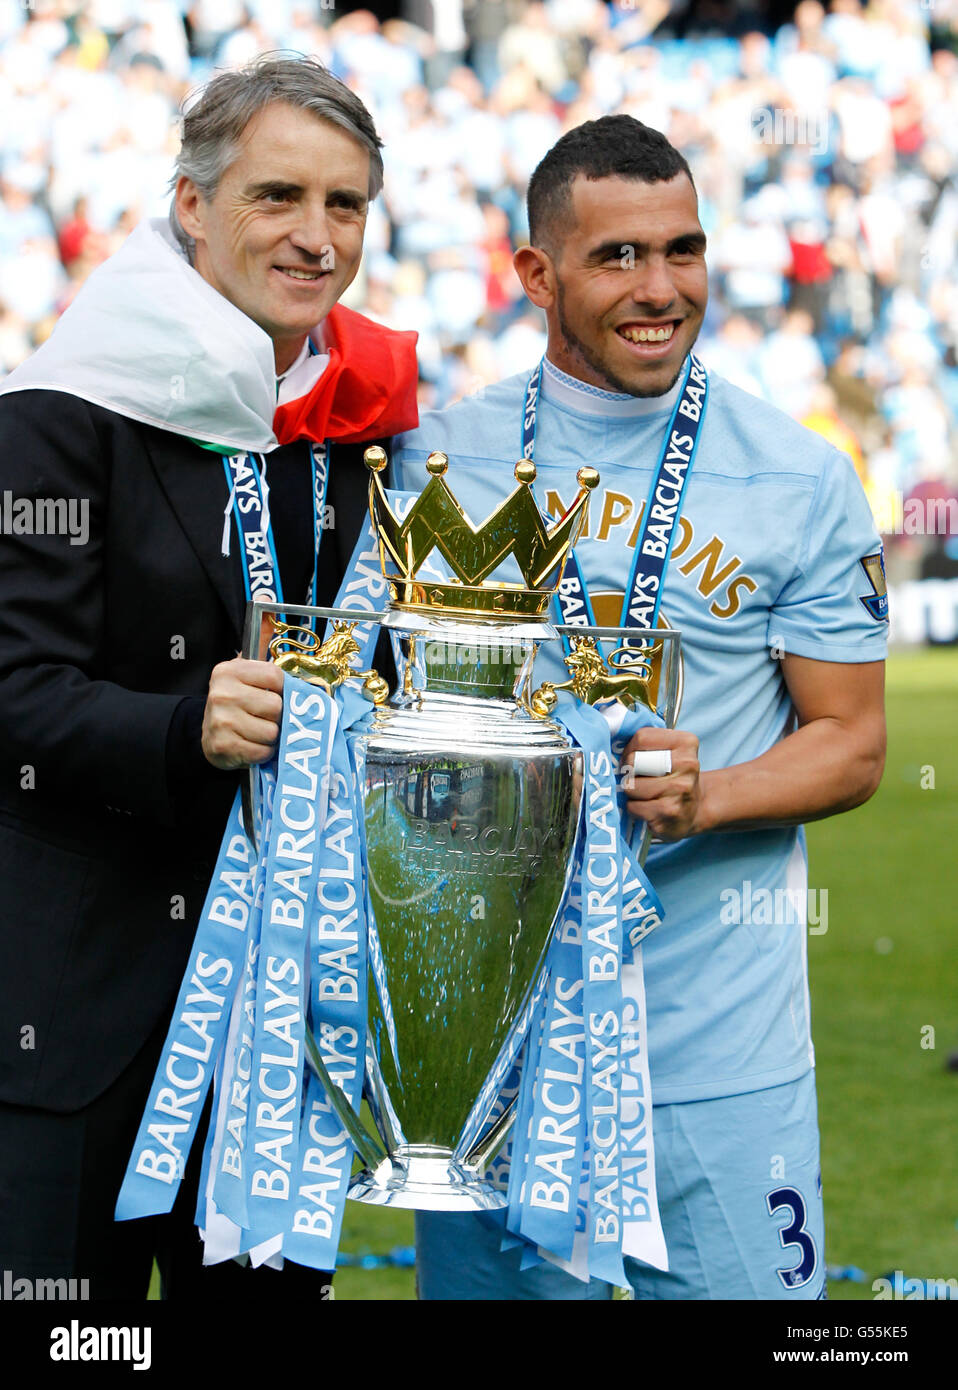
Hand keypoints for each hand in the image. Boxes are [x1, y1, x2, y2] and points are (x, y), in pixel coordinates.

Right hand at [201, 658, 284, 769]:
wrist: (210, 735)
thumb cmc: (236, 706)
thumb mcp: (246, 680)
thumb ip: (269, 676)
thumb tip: (302, 687)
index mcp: (228, 671)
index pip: (274, 676)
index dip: (283, 689)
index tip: (276, 695)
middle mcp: (221, 694)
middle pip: (275, 706)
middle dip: (277, 716)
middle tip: (266, 718)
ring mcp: (220, 721)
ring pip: (272, 732)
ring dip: (271, 737)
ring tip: (259, 733)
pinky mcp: (223, 746)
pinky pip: (262, 752)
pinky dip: (263, 753)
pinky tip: (253, 746)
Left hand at [622, 726, 704, 840]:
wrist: (692, 811)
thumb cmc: (672, 777)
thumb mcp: (668, 752)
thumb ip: (646, 743)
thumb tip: (613, 740)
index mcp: (686, 743)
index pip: (641, 737)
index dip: (630, 749)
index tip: (635, 759)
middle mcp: (687, 764)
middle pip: (633, 761)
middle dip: (629, 772)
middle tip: (639, 778)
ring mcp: (680, 789)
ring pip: (631, 786)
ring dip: (631, 792)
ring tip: (645, 795)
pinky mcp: (670, 811)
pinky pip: (633, 806)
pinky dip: (634, 809)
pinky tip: (648, 808)